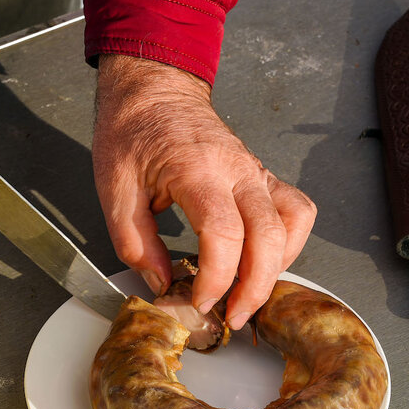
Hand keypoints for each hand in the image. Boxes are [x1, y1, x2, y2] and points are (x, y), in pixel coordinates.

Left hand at [92, 55, 316, 329]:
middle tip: (231, 317)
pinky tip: (263, 261)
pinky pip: (295, 210)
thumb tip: (161, 282)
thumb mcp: (113, 189)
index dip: (216, 278)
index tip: (199, 302)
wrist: (153, 90)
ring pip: (293, 224)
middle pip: (269, 237)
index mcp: (196, 170)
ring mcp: (255, 171)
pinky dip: (288, 243)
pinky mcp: (262, 176)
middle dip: (255, 288)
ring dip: (278, 266)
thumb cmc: (133, 131)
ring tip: (249, 292)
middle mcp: (236, 169)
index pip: (224, 234)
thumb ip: (135, 242)